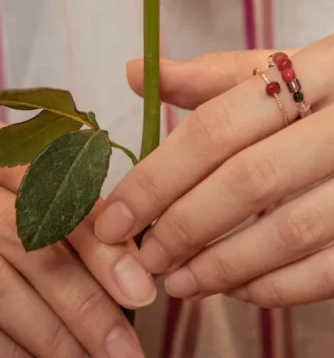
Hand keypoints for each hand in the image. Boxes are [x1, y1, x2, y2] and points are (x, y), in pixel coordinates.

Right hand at [0, 128, 152, 357]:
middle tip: (126, 350)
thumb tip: (140, 269)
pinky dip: (18, 352)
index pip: (68, 211)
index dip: (106, 255)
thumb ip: (80, 215)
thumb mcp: (41, 193)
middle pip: (39, 259)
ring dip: (56, 342)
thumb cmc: (17, 207)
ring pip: (6, 299)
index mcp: (15, 170)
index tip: (143, 292)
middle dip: (87, 309)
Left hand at [95, 31, 333, 307]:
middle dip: (183, 225)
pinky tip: (249, 290)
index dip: (161, 172)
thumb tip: (144, 75)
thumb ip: (239, 74)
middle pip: (256, 178)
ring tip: (183, 279)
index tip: (116, 213)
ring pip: (299, 231)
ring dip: (226, 265)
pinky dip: (287, 285)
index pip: (229, 116)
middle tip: (141, 256)